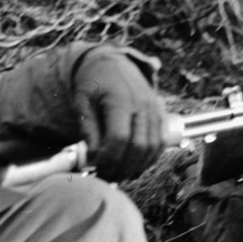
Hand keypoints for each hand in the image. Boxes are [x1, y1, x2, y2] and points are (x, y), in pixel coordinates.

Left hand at [73, 48, 167, 180]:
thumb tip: (93, 158)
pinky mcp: (159, 115)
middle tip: (107, 177)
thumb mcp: (82, 102)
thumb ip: (89, 130)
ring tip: (119, 173)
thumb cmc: (94, 83)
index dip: (109, 159)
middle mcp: (142, 105)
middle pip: (138, 146)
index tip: (98, 170)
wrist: (111, 63)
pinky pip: (159, 143)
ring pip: (152, 148)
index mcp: (120, 100)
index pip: (119, 138)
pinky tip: (134, 166)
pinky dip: (148, 159)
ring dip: (136, 166)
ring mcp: (154, 110)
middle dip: (122, 167)